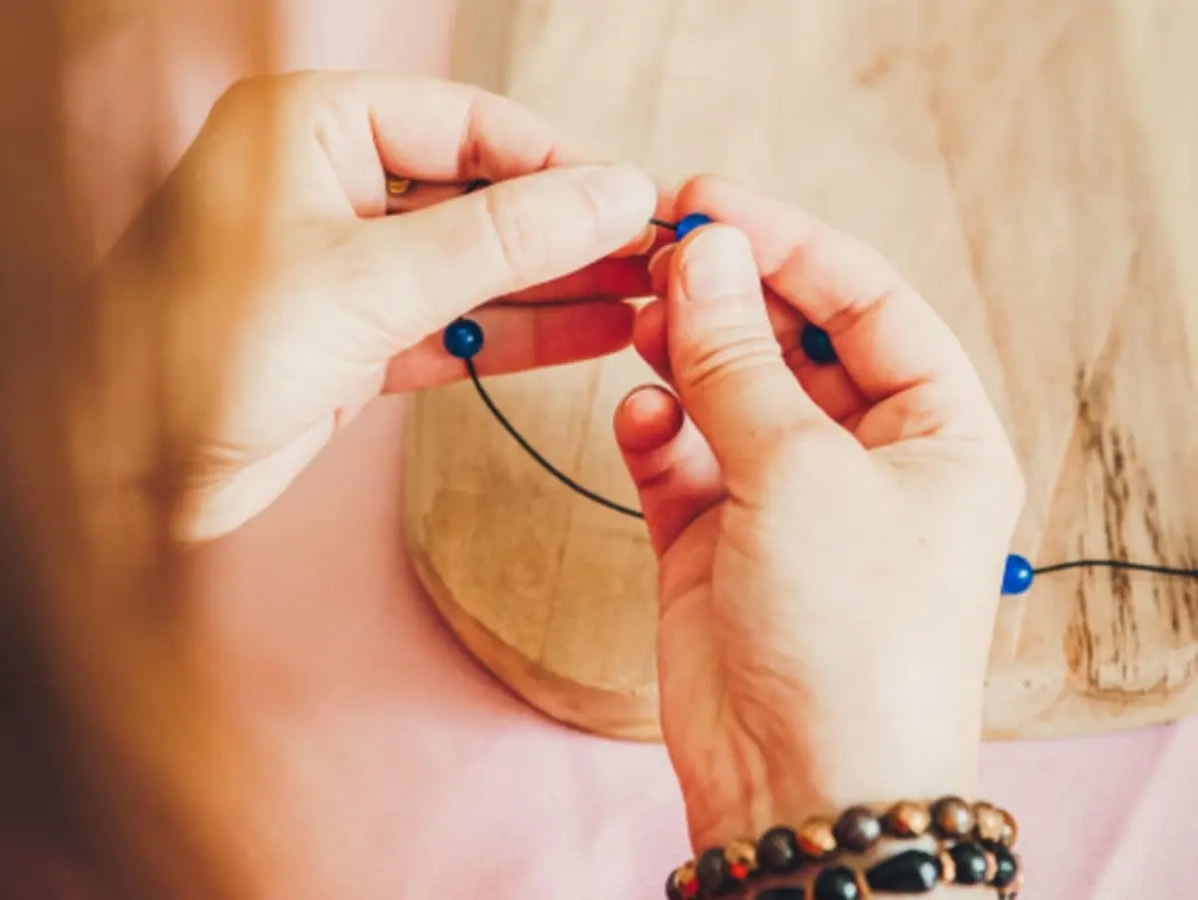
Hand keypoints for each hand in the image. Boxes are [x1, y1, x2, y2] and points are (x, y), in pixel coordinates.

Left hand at [100, 73, 656, 539]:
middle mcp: (329, 184)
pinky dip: (520, 333)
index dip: (559, 164)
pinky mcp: (357, 336)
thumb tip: (616, 193)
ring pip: (476, 264)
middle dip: (567, 233)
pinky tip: (592, 336)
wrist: (130, 481)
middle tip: (655, 261)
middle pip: (480, 194)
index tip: (636, 203)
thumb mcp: (370, 279)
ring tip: (644, 302)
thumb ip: (504, 236)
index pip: (468, 123)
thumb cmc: (205, 353)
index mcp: (310, 125)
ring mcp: (347, 264)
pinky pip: (456, 322)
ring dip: (557, 286)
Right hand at [614, 177, 1023, 850]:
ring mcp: (785, 500)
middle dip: (729, 296)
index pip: (868, 302)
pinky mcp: (715, 541)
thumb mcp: (802, 474)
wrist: (800, 789)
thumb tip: (698, 253)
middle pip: (792, 341)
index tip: (709, 201)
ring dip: (686, 353)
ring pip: (728, 394)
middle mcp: (864, 460)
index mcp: (935, 432)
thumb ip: (738, 361)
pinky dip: (656, 431)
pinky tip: (639, 418)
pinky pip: (680, 459)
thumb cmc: (849, 637)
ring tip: (644, 320)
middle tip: (661, 253)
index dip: (791, 244)